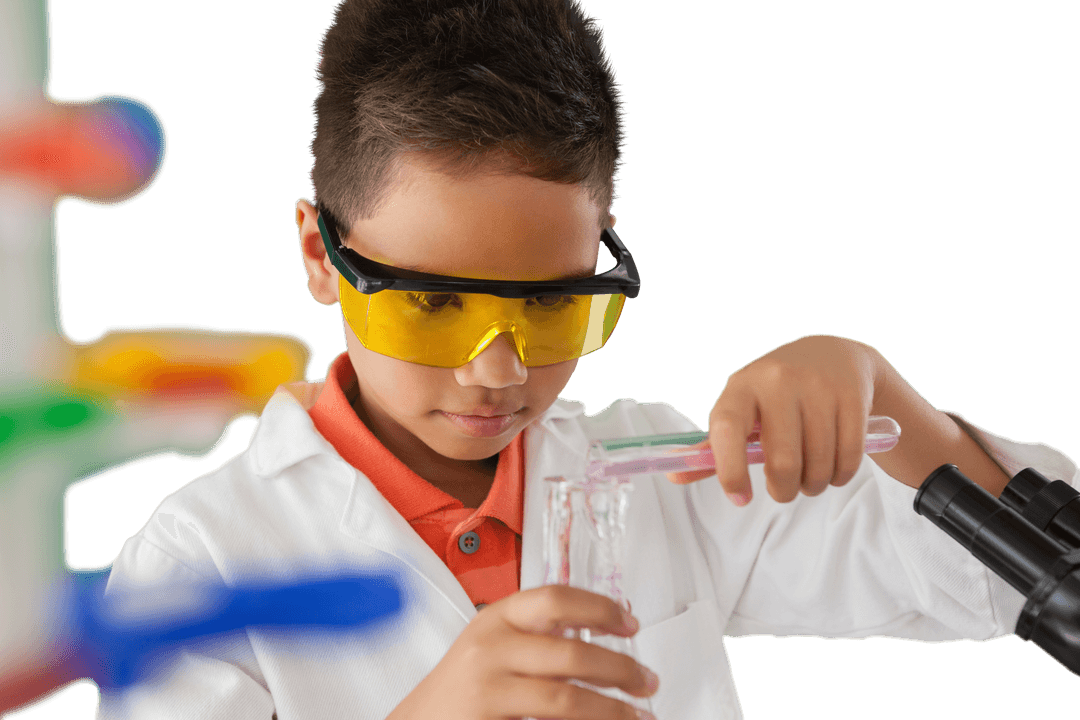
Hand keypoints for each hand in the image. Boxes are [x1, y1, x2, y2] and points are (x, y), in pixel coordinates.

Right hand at [387, 585, 657, 719]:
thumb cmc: (464, 685)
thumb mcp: (495, 645)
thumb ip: (539, 637)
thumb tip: (604, 636)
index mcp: (497, 618)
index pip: (556, 599)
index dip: (601, 608)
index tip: (630, 623)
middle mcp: (490, 648)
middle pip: (571, 652)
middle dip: (621, 669)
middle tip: (646, 681)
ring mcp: (487, 689)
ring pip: (566, 697)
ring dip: (612, 709)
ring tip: (637, 716)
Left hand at [668, 334, 882, 505]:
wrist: (831, 354)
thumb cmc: (774, 395)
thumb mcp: (742, 409)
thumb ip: (713, 448)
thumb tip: (673, 478)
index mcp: (741, 386)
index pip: (726, 428)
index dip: (729, 470)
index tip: (739, 498)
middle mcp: (778, 381)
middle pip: (782, 460)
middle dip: (783, 491)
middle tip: (783, 491)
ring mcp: (818, 386)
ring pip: (817, 464)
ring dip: (813, 486)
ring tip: (809, 479)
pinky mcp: (852, 396)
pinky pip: (849, 457)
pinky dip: (840, 476)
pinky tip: (833, 469)